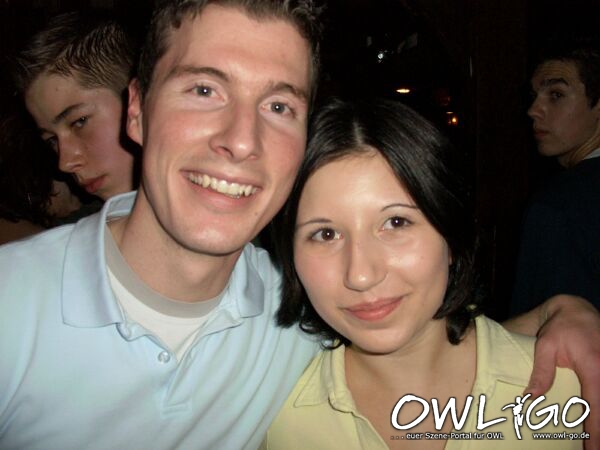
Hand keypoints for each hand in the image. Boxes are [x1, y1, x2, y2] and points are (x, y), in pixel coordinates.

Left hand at [527, 295, 599, 449]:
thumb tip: (531, 397)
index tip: (594, 448)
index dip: (596, 430)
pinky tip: (593, 422)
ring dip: (599, 419)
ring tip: (592, 440)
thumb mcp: (545, 345)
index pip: (596, 405)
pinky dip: (598, 407)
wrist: (577, 311)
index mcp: (593, 367)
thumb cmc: (560, 328)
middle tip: (592, 449)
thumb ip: (541, 371)